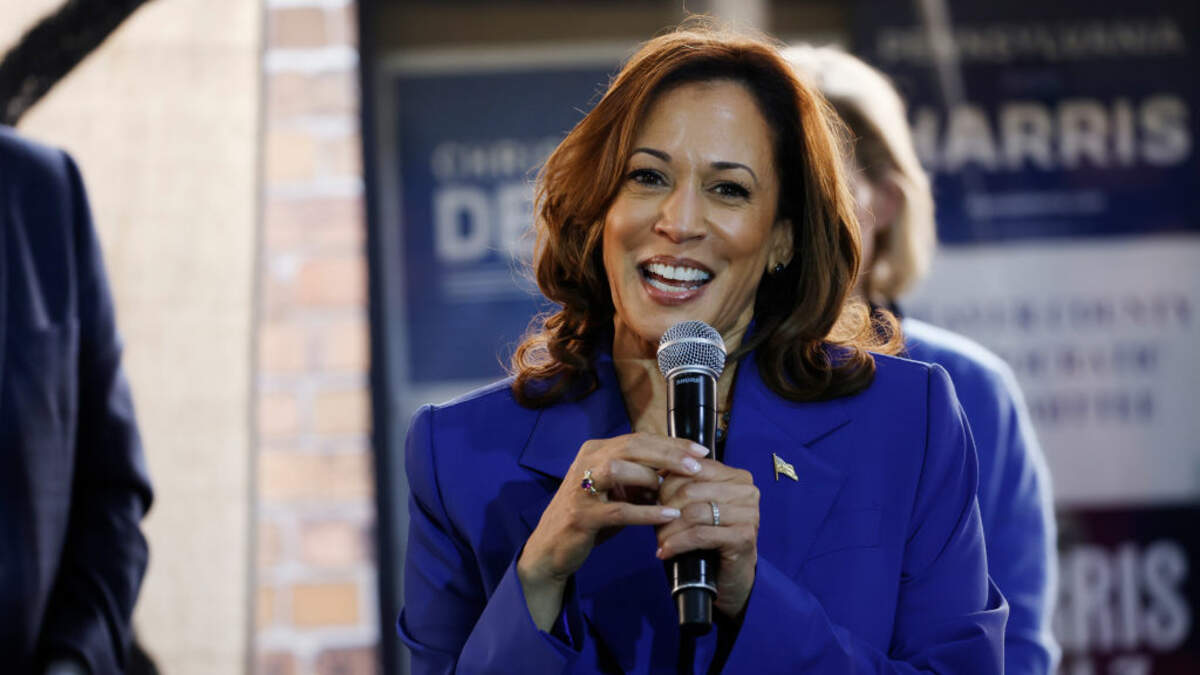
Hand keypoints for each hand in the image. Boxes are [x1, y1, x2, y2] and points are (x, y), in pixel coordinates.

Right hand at [517, 433, 708, 628]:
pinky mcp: (581, 515)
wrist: (551, 548)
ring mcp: (581, 488)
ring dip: (652, 477)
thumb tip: (680, 472)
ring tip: (678, 488)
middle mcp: (586, 461)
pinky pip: (619, 510)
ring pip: (620, 469)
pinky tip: (669, 517)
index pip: (639, 438)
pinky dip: (646, 513)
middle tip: (698, 464)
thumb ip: (642, 479)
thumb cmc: (591, 517)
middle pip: (632, 447)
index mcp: (596, 451)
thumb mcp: (616, 492)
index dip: (672, 443)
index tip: (701, 450)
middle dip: (668, 454)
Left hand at [656, 461, 759, 617]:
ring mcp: (748, 514)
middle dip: (666, 507)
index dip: (667, 483)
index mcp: (736, 477)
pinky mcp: (743, 537)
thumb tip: (651, 474)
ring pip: (693, 513)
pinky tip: (665, 551)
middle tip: (653, 522)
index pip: (693, 468)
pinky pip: (699, 535)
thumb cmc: (712, 538)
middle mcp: (746, 491)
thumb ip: (684, 486)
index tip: (652, 499)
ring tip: (659, 539)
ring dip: (669, 528)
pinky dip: (677, 543)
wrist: (732, 576)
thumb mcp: (698, 506)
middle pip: (691, 490)